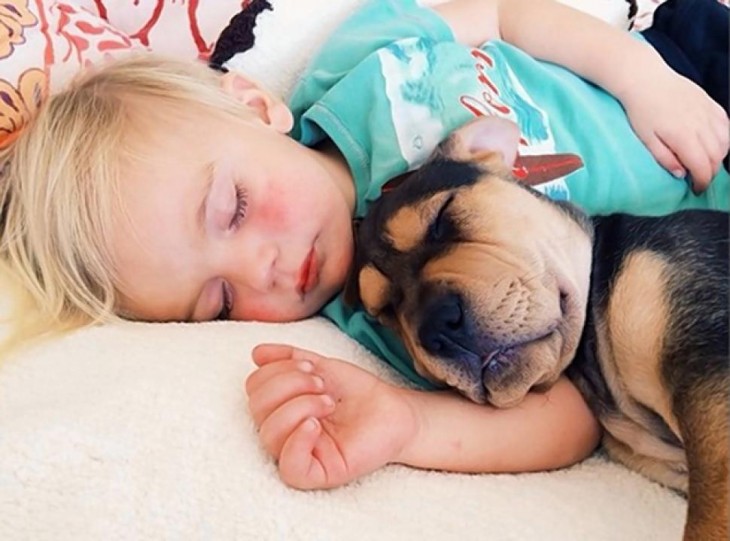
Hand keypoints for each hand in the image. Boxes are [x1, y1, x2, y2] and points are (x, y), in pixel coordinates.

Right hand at [245, 344, 416, 488]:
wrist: (394, 409)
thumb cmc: (358, 393)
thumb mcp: (322, 366)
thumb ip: (290, 358)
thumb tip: (257, 353)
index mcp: (281, 407)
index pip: (254, 390)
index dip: (276, 371)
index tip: (310, 366)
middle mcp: (285, 432)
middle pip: (257, 410)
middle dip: (289, 385)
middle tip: (321, 383)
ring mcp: (301, 454)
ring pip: (269, 436)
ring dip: (299, 407)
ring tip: (328, 402)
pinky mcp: (319, 474)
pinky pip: (290, 469)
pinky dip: (297, 442)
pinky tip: (315, 425)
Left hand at [619, 60, 728, 192]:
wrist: (645, 79)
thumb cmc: (641, 110)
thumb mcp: (646, 139)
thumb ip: (664, 158)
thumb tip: (681, 174)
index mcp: (684, 136)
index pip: (702, 166)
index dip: (701, 182)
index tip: (696, 190)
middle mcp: (701, 124)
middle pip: (716, 157)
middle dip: (709, 172)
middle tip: (698, 178)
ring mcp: (708, 112)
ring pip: (725, 142)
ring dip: (718, 156)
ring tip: (703, 162)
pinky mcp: (710, 102)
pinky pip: (726, 125)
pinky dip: (723, 138)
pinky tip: (712, 143)